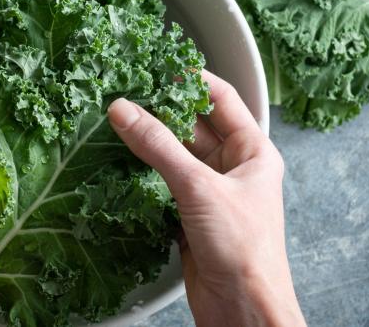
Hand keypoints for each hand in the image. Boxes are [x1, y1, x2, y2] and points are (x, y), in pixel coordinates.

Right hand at [107, 70, 305, 326]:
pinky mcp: (189, 215)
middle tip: (125, 93)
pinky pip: (162, 182)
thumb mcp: (199, 187)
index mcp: (252, 152)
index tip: (156, 66)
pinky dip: (143, 173)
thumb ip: (158, 146)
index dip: (190, 78)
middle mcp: (232, 168)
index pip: (220, 99)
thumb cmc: (244, 250)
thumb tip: (124, 111)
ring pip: (174, 155)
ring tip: (115, 123)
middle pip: (191, 126)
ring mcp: (209, 192)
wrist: (242, 309)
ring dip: (148, 142)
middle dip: (160, 110)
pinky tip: (120, 163)